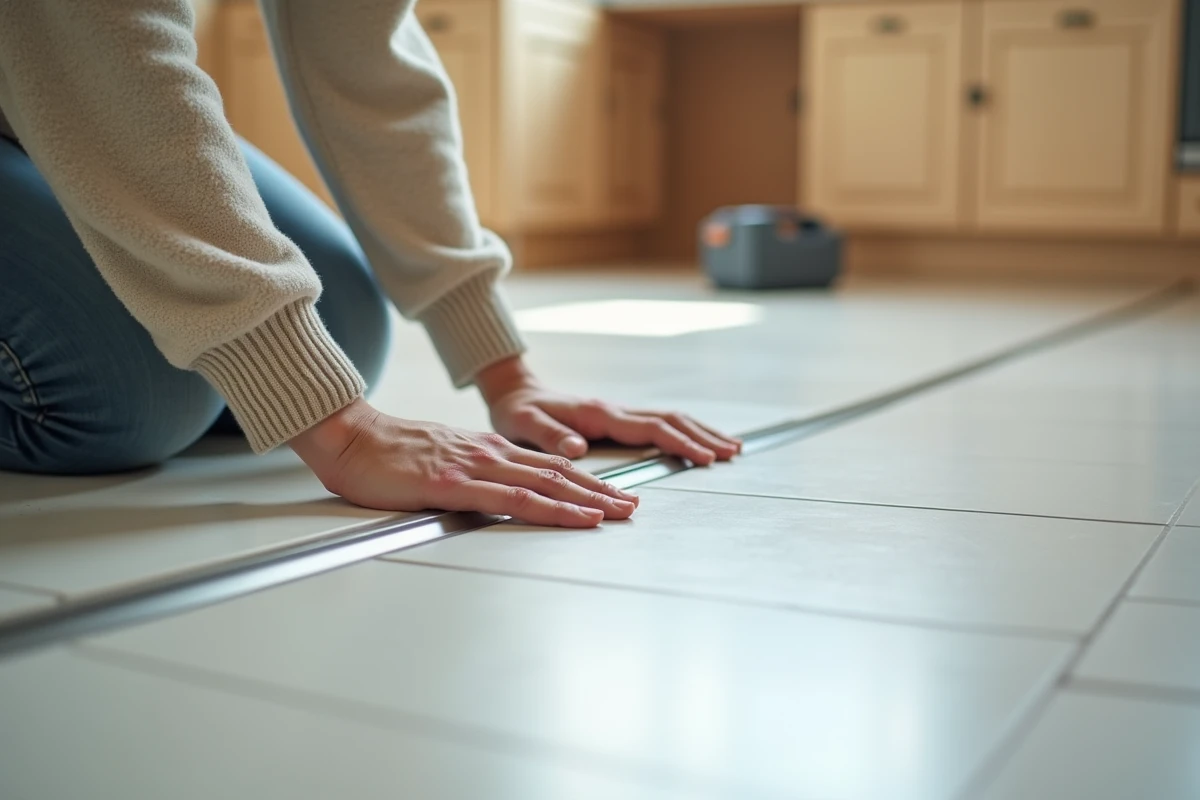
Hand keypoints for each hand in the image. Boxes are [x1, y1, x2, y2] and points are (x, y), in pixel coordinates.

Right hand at [289, 398, 638, 526]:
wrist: (348, 438)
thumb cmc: (385, 456)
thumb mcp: (438, 464)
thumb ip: (468, 478)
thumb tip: (489, 498)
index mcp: (486, 451)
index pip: (547, 466)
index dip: (585, 481)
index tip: (612, 496)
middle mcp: (489, 454)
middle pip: (558, 473)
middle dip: (600, 491)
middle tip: (632, 507)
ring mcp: (474, 467)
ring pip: (545, 483)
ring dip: (587, 499)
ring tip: (618, 513)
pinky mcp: (454, 484)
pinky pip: (512, 498)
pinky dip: (550, 508)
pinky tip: (572, 517)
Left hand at [477, 357, 742, 463]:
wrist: (514, 393)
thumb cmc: (517, 412)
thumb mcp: (523, 424)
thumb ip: (550, 436)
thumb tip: (578, 447)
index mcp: (599, 414)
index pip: (651, 428)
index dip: (681, 442)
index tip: (705, 457)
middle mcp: (614, 410)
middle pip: (671, 419)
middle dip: (704, 435)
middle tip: (732, 452)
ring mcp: (618, 412)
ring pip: (670, 418)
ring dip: (701, 431)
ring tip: (730, 447)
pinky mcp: (617, 418)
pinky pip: (659, 422)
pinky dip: (685, 430)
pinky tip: (698, 441)